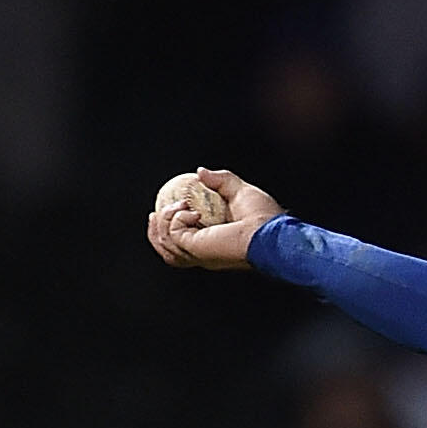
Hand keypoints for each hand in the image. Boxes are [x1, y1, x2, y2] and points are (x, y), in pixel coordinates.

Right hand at [146, 167, 280, 270]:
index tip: (158, 210)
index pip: (183, 243)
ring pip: (166, 246)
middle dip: (155, 233)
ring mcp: (200, 255)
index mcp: (213, 244)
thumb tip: (201, 172)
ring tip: (178, 206)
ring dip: (163, 223)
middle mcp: (205, 255)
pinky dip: (174, 220)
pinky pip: (174, 235)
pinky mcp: (198, 251)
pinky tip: (188, 211)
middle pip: (168, 252)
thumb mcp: (240, 191)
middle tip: (154, 213)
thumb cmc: (265, 218)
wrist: (273, 232)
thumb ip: (221, 181)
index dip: (166, 229)